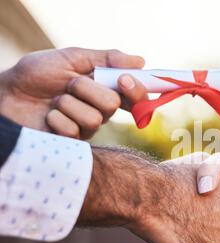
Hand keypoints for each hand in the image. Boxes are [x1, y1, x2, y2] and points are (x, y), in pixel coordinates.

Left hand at [0, 47, 143, 138]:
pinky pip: (74, 130)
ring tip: (55, 101)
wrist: (9, 93)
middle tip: (70, 83)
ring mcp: (87, 127)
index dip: (136, 90)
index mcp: (106, 88)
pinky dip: (56, 118)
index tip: (123, 80)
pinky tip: (48, 116)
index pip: (136, 95)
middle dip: (87, 89)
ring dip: (68, 103)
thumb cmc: (39, 74)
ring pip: (94, 118)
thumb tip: (140, 61)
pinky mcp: (73, 141)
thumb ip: (107, 59)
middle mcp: (101, 109)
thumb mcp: (73, 57)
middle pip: (114, 104)